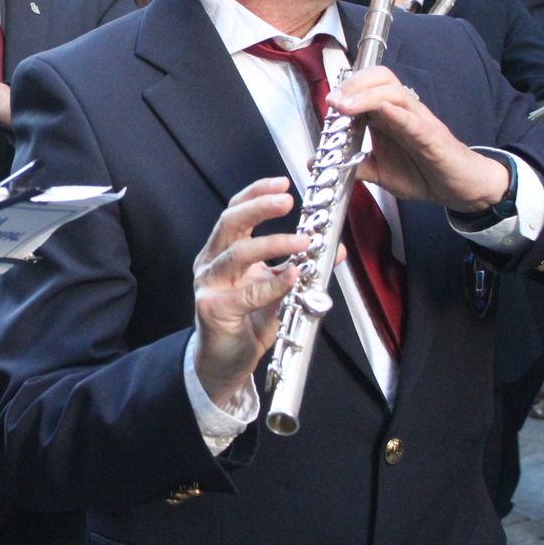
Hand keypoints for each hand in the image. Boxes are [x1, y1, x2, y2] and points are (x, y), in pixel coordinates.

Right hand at [192, 178, 306, 408]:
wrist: (224, 363)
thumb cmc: (246, 323)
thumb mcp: (279, 290)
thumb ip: (300, 267)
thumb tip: (334, 248)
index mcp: (223, 252)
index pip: (235, 211)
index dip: (256, 193)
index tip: (283, 181)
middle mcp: (212, 263)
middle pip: (229, 222)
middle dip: (259, 207)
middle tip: (287, 199)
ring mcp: (208, 284)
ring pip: (237, 252)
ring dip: (273, 243)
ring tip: (303, 241)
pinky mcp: (212, 309)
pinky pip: (246, 293)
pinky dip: (273, 284)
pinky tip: (292, 277)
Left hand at [327, 67, 508, 212]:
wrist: (458, 187)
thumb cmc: (421, 172)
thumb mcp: (378, 171)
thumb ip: (350, 165)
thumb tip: (316, 162)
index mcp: (387, 115)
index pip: (366, 85)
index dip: (346, 88)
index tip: (328, 103)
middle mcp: (402, 111)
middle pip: (380, 78)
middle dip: (353, 84)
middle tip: (334, 102)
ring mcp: (419, 121)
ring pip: (395, 93)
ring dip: (367, 96)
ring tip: (346, 107)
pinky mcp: (433, 138)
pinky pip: (415, 121)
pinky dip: (398, 114)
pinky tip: (383, 111)